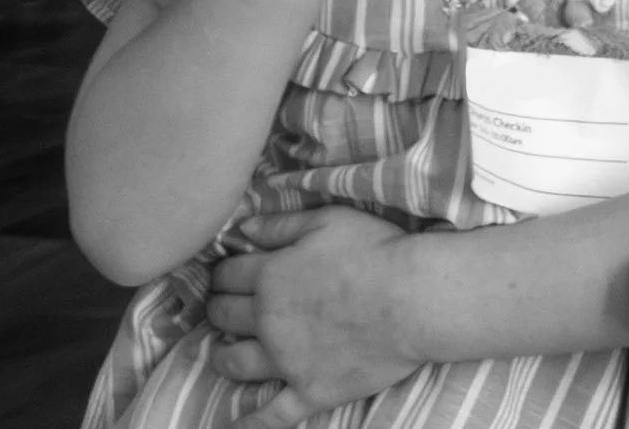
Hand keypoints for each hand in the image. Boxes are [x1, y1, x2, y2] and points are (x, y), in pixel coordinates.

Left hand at [209, 206, 427, 423]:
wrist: (411, 298)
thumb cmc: (374, 249)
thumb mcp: (327, 219)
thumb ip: (280, 225)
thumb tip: (242, 229)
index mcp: (271, 276)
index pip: (229, 274)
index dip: (223, 272)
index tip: (225, 274)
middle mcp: (268, 321)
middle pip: (225, 316)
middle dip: (217, 309)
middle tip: (220, 307)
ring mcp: (286, 361)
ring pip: (238, 362)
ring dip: (222, 355)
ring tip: (220, 352)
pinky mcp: (309, 390)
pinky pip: (273, 415)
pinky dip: (251, 423)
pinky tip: (235, 426)